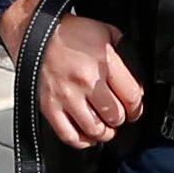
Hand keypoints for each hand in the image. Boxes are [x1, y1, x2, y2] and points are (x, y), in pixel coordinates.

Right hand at [2, 0, 141, 146]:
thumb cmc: (70, 33)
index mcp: (103, 62)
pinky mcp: (50, 106)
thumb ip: (124, 56)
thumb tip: (136, 83)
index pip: (132, 97)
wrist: (36, 31)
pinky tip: (87, 135)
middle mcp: (86, 81)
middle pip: (115, 116)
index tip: (134, 110)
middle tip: (119, 115)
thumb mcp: (106, 32)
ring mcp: (66, 96)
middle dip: (121, 118)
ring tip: (105, 127)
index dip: (137, 108)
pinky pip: (69, 135)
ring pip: (95, 129)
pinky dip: (82, 141)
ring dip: (105, 132)